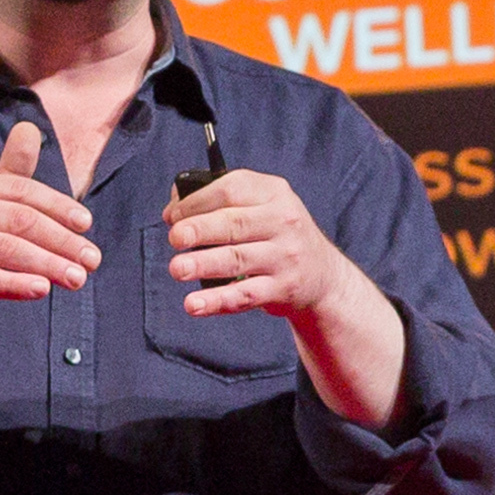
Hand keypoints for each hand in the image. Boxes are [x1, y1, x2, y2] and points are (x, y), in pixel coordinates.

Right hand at [0, 121, 99, 335]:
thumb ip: (11, 173)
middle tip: (92, 260)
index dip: (58, 206)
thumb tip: (30, 127)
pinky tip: (42, 290)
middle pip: (20, 220)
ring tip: (77, 279)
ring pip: (7, 250)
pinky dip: (17, 285)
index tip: (87, 225)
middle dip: (62, 240)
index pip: (22, 190)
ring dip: (48, 264)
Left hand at [163, 169, 359, 319]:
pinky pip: (245, 295)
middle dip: (199, 230)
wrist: (322, 275)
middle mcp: (283, 221)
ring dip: (203, 264)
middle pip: (233, 224)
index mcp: (273, 193)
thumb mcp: (262, 206)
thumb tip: (172, 210)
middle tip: (175, 239)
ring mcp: (284, 256)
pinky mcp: (283, 288)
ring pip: (237, 259)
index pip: (230, 190)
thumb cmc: (276, 235)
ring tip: (177, 269)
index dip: (196, 202)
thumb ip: (222, 201)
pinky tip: (194, 304)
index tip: (172, 217)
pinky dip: (217, 300)